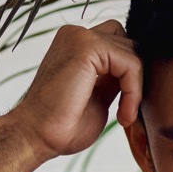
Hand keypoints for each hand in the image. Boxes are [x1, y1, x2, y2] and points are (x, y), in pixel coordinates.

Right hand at [7, 20, 142, 162]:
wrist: (36, 136)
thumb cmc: (61, 125)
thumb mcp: (98, 97)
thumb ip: (114, 80)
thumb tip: (137, 73)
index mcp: (75, 44)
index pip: (119, 45)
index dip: (128, 76)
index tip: (124, 110)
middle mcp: (76, 35)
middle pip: (129, 43)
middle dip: (134, 78)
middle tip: (127, 112)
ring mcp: (80, 37)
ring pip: (133, 52)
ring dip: (135, 87)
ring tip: (124, 116)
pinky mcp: (88, 47)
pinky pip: (131, 62)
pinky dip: (133, 90)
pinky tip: (122, 113)